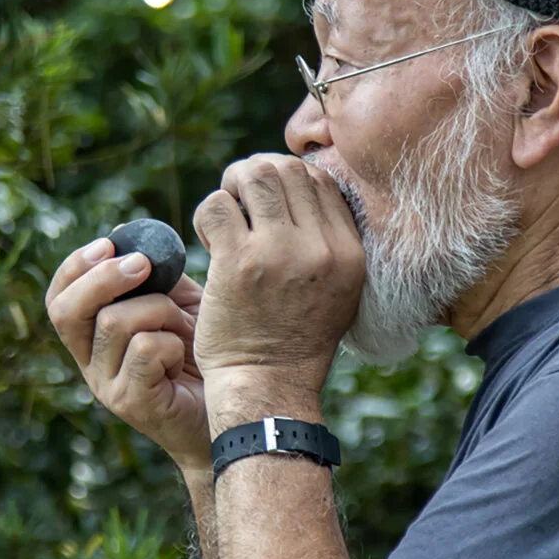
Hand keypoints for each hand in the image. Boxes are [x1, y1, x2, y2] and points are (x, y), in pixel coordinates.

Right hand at [45, 235, 210, 472]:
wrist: (234, 410)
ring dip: (159, 310)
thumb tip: (126, 231)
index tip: (109, 243)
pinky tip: (185, 354)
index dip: (75, 266)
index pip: (58, 298)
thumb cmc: (205, 355)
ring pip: (113, 322)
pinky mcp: (133, 403)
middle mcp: (90, 362)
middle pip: (66, 310)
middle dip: (104, 278)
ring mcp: (108, 386)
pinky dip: (171, 340)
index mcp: (93, 337)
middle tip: (143, 266)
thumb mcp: (178, 305)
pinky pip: (144, 349)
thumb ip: (154, 276)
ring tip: (185, 326)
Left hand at [190, 153, 364, 400]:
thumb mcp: (337, 293)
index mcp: (350, 254)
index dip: (288, 177)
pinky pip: (218, 205)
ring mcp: (280, 253)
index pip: (321, 180)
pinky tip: (207, 239)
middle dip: (255, 175)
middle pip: (287, 169)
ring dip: (230, 188)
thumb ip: (328, 245)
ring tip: (223, 217)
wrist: (267, 388)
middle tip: (237, 199)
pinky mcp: (240, 263)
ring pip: (253, 176)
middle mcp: (322, 248)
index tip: (266, 199)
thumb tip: (302, 190)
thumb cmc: (294, 343)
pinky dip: (208, 213)